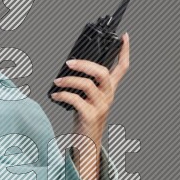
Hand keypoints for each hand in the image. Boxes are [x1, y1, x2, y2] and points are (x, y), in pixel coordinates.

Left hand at [50, 32, 130, 179]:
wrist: (86, 143)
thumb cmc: (85, 116)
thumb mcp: (88, 97)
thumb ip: (85, 82)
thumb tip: (70, 66)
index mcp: (110, 89)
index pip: (122, 68)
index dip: (124, 51)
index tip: (124, 36)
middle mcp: (108, 96)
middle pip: (104, 73)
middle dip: (86, 64)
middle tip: (69, 62)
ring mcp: (101, 106)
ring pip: (88, 85)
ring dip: (69, 80)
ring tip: (57, 81)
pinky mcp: (90, 116)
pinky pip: (76, 100)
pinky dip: (63, 95)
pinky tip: (54, 94)